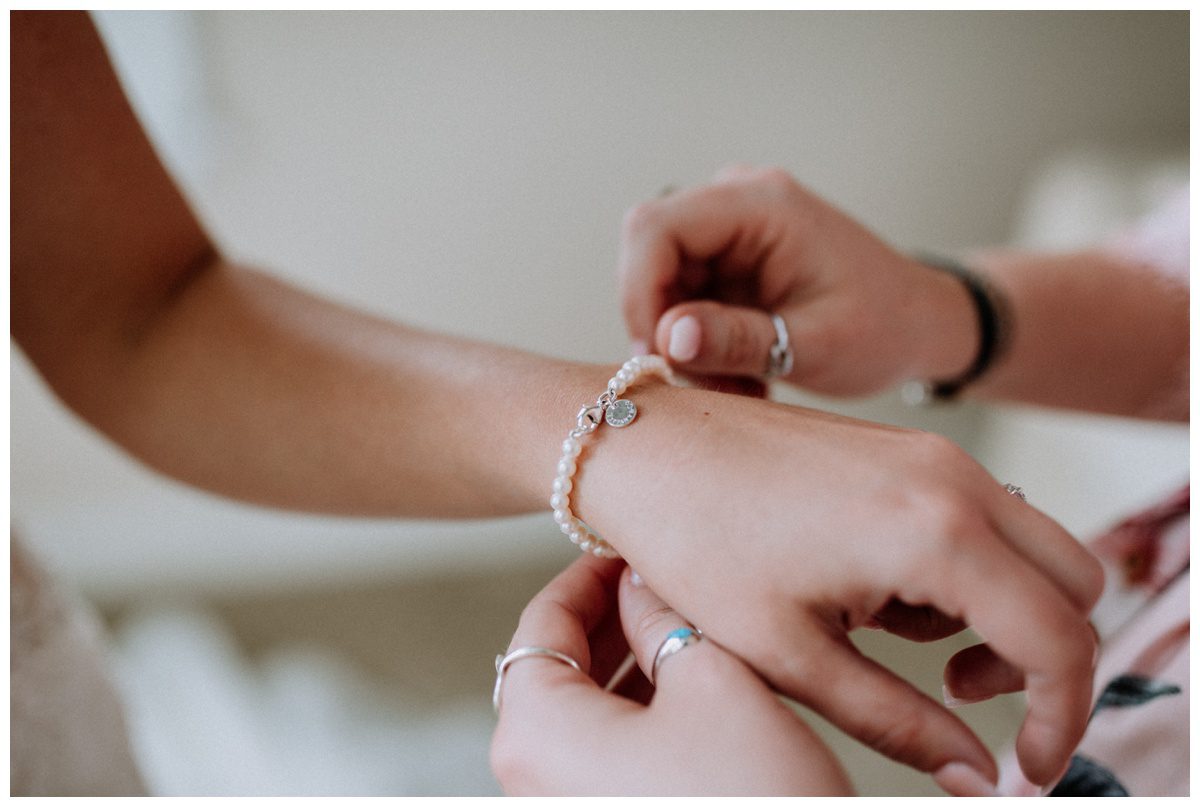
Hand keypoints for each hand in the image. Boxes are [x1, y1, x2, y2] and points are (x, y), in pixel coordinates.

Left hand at [490, 556, 851, 794]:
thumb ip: (663, 619)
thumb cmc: (753, 800)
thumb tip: (643, 586)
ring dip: (628, 667)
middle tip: (660, 584)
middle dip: (611, 621)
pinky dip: (637, 716)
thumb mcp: (712, 682)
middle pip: (557, 670)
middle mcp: (532, 781)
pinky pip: (605, 757)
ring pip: (585, 716)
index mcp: (536, 732)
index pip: (543, 624)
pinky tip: (688, 692)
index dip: (587, 577)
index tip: (626, 551)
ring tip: (684, 631)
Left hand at [572, 381, 1103, 791]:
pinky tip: (872, 588)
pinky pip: (981, 520)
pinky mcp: (910, 450)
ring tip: (888, 635)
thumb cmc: (697, 542)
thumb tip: (974, 775)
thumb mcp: (792, 653)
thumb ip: (898, 722)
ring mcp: (935, 455)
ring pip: (1033, 549)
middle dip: (1044, 658)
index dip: (1059, 719)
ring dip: (999, 612)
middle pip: (1075, 586)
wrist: (645, 448)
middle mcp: (955, 481)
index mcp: (935, 532)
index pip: (1059, 640)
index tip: (1024, 769)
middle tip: (960, 696)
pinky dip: (964, 570)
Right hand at [619, 165, 978, 394]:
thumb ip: (738, 339)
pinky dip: (699, 343)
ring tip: (738, 385)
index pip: (654, 227)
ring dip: (682, 344)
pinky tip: (740, 371)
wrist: (920, 323)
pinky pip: (680, 297)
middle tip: (704, 383)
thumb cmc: (883, 328)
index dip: (638, 291)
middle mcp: (737, 201)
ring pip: (659, 283)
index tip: (658, 356)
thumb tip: (666, 338)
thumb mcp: (814, 345)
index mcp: (762, 204)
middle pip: (647, 254)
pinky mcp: (725, 256)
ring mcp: (729, 227)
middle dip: (662, 327)